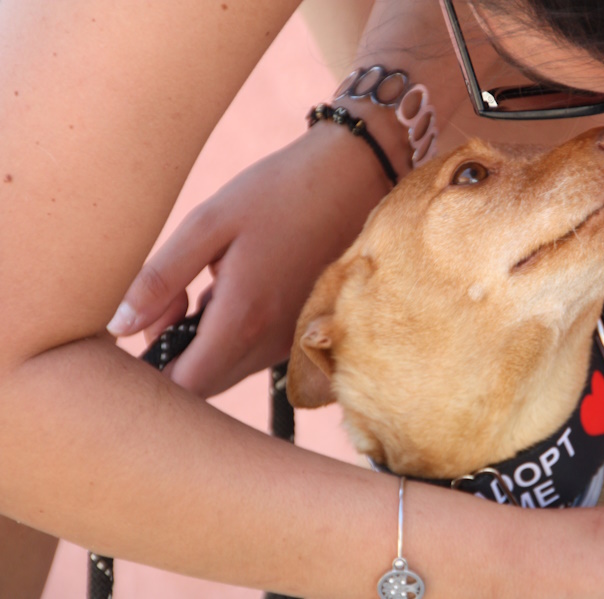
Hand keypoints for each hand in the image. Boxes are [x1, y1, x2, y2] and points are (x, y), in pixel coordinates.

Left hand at [107, 125, 390, 396]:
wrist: (353, 178)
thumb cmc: (278, 192)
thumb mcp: (208, 223)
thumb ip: (161, 278)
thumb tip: (120, 325)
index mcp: (243, 318)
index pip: (184, 384)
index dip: (154, 364)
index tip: (151, 316)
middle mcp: (271, 343)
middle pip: (205, 384)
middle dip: (177, 353)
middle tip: (177, 294)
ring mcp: (291, 340)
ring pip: (228, 370)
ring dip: (205, 343)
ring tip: (211, 283)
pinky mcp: (302, 331)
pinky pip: (253, 354)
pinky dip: (233, 334)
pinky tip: (240, 286)